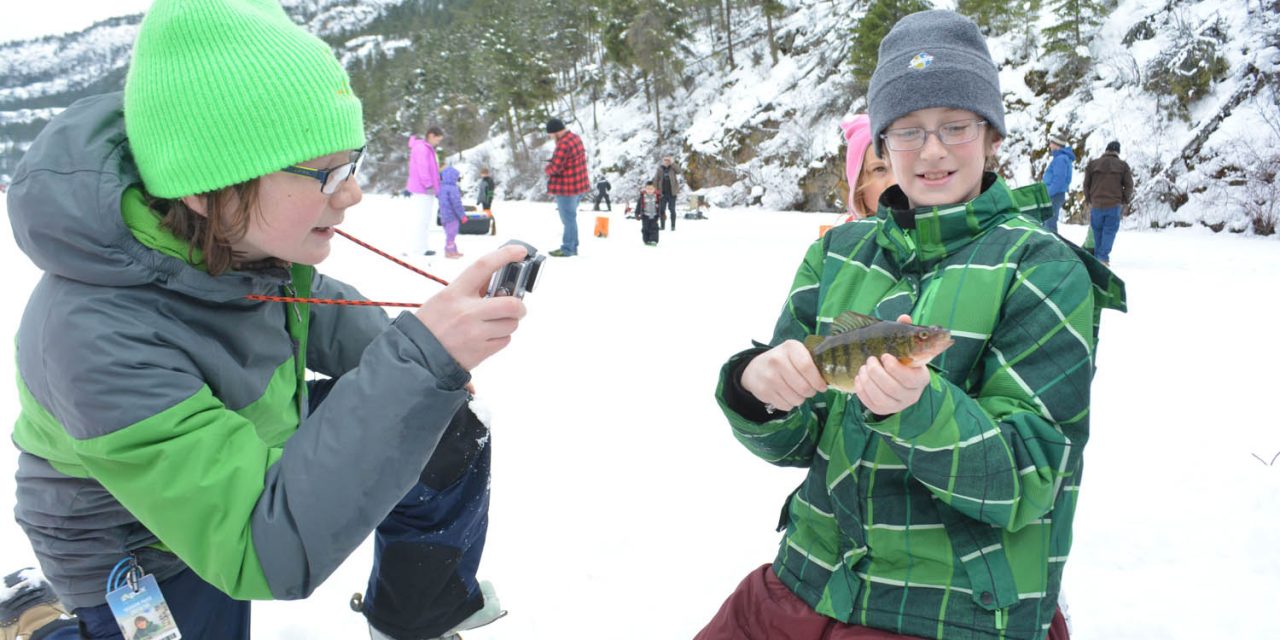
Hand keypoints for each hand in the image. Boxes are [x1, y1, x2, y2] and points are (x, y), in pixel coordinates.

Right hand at [414, 245, 528, 370]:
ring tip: (493, 325)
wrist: (417, 355)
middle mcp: (466, 311)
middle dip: (519, 305)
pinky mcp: (481, 351)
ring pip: (511, 324)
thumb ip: (470, 290)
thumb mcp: (444, 298)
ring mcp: (475, 332)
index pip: (483, 266)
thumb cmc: (431, 325)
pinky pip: (505, 340)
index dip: (505, 254)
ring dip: (508, 323)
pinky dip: (501, 338)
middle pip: (511, 303)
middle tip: (517, 307)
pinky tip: (487, 338)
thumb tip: (498, 282)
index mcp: (454, 293)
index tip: (519, 251)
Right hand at [740, 340, 827, 413]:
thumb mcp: (796, 354)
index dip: (817, 380)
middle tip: (809, 390)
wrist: (755, 368)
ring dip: (800, 399)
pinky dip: (789, 404)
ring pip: (796, 399)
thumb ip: (811, 362)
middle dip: (810, 392)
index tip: (822, 387)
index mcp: (790, 347)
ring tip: (796, 391)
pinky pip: (786, 406)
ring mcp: (769, 376)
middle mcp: (777, 360)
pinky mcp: (763, 391)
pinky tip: (785, 395)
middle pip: (803, 387)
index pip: (807, 367)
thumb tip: (829, 379)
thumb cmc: (783, 361)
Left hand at [853, 314, 930, 415]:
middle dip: (878, 373)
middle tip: (869, 360)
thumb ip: (904, 332)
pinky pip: (870, 403)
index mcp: (920, 378)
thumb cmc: (900, 359)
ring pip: (881, 398)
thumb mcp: (904, 346)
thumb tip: (904, 318)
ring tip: (863, 368)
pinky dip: (862, 390)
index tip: (885, 356)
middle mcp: (911, 395)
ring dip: (868, 382)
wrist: (895, 379)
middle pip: (893, 389)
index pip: (911, 379)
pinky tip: (859, 378)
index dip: (896, 369)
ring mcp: (897, 404)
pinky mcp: (882, 409)